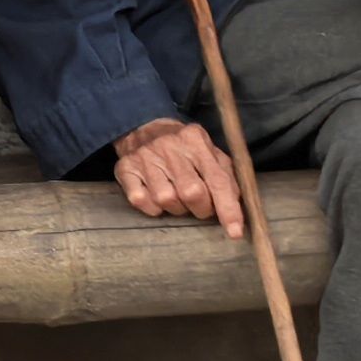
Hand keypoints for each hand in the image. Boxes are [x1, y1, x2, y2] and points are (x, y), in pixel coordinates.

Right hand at [111, 115, 243, 234]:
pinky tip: (156, 196)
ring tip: (176, 196)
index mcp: (195, 141)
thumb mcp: (209, 152)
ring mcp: (144, 157)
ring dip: (176, 208)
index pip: (217, 180)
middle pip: (191, 193)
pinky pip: (141, 201)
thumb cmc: (183, 148)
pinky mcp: (125, 169)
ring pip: (166, 200)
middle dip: (201, 209)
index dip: (228, 209)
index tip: (234, 232)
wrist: (142, 127)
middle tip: (200, 206)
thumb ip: (226, 177)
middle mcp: (169, 147)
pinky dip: (152, 207)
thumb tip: (235, 208)